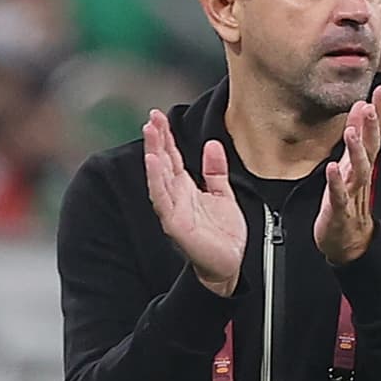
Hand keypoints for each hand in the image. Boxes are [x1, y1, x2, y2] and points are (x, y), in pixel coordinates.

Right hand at [144, 109, 246, 296]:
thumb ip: (216, 171)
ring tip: (150, 132)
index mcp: (185, 189)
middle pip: (163, 162)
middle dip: (156, 139)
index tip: (159, 116)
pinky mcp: (175, 224)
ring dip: (153, 154)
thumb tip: (212, 144)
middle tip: (152, 117)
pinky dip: (157, 179)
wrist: (230, 264)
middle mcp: (175, 197)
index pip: (172, 157)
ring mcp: (173, 210)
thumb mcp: (223, 195)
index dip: (165, 136)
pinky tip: (154, 162)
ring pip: (159, 177)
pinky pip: (163, 199)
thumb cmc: (223, 235)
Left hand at [315, 86, 380, 264]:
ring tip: (351, 132)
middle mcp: (361, 175)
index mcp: (363, 163)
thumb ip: (358, 134)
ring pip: (358, 170)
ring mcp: (352, 192)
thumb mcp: (351, 162)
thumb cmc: (348, 197)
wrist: (347, 240)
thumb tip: (361, 105)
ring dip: (355, 150)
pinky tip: (331, 168)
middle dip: (371, 127)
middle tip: (370, 106)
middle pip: (371, 149)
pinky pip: (338, 194)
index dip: (380, 112)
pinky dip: (336, 182)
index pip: (375, 134)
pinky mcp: (339, 209)